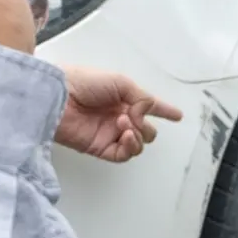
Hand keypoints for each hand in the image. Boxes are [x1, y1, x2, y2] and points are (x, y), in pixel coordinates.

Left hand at [56, 66, 183, 162]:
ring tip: (125, 124)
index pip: (149, 107)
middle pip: (147, 131)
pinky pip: (124, 154)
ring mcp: (110, 133)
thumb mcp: (121, 82)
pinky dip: (131, 146)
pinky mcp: (100, 148)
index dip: (164, 111)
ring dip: (138, 135)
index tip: (177, 116)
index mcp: (124, 98)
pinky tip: (126, 134)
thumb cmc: (84, 82)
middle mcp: (119, 117)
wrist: (59, 96)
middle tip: (134, 117)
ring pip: (139, 144)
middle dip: (147, 126)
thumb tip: (145, 115)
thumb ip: (142, 99)